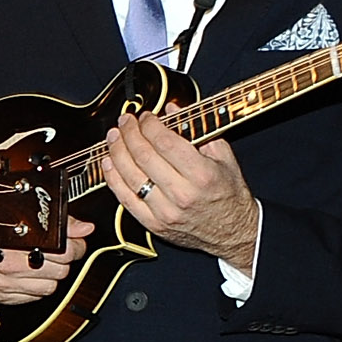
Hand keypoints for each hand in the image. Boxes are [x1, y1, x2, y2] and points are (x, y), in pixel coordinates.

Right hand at [0, 215, 94, 304]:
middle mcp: (10, 267)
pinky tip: (26, 274)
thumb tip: (85, 229)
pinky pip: (34, 298)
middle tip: (55, 251)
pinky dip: (35, 287)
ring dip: (49, 276)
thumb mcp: (24, 218)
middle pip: (61, 271)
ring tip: (38, 262)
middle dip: (62, 260)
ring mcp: (5, 285)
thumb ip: (60, 223)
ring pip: (51, 287)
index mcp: (18, 244)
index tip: (73, 243)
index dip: (75, 246)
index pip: (66, 252)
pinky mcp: (2, 297)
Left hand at [102, 111, 257, 268]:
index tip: (145, 116)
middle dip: (129, 134)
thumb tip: (173, 109)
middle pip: (144, 157)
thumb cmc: (228, 193)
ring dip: (116, 152)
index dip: (149, 125)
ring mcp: (165, 211)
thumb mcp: (224, 158)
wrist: (233, 232)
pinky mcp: (153, 224)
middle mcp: (182, 194)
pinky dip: (113, 178)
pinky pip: (125, 198)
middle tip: (124, 122)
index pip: (165, 142)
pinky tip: (108, 162)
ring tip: (113, 137)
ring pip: (130, 176)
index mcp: (202, 174)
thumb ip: (199, 131)